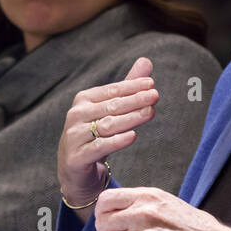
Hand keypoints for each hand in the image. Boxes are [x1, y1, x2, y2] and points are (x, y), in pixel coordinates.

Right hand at [57, 57, 158, 219]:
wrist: (75, 169)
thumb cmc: (95, 134)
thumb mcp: (110, 110)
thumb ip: (128, 88)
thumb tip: (146, 61)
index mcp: (84, 99)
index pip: (111, 90)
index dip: (131, 87)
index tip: (151, 84)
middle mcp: (76, 115)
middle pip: (111, 106)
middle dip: (135, 100)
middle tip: (155, 96)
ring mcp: (75, 136)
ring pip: (107, 125)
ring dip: (130, 118)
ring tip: (149, 113)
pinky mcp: (77, 157)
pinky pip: (100, 147)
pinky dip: (117, 141)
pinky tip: (133, 136)